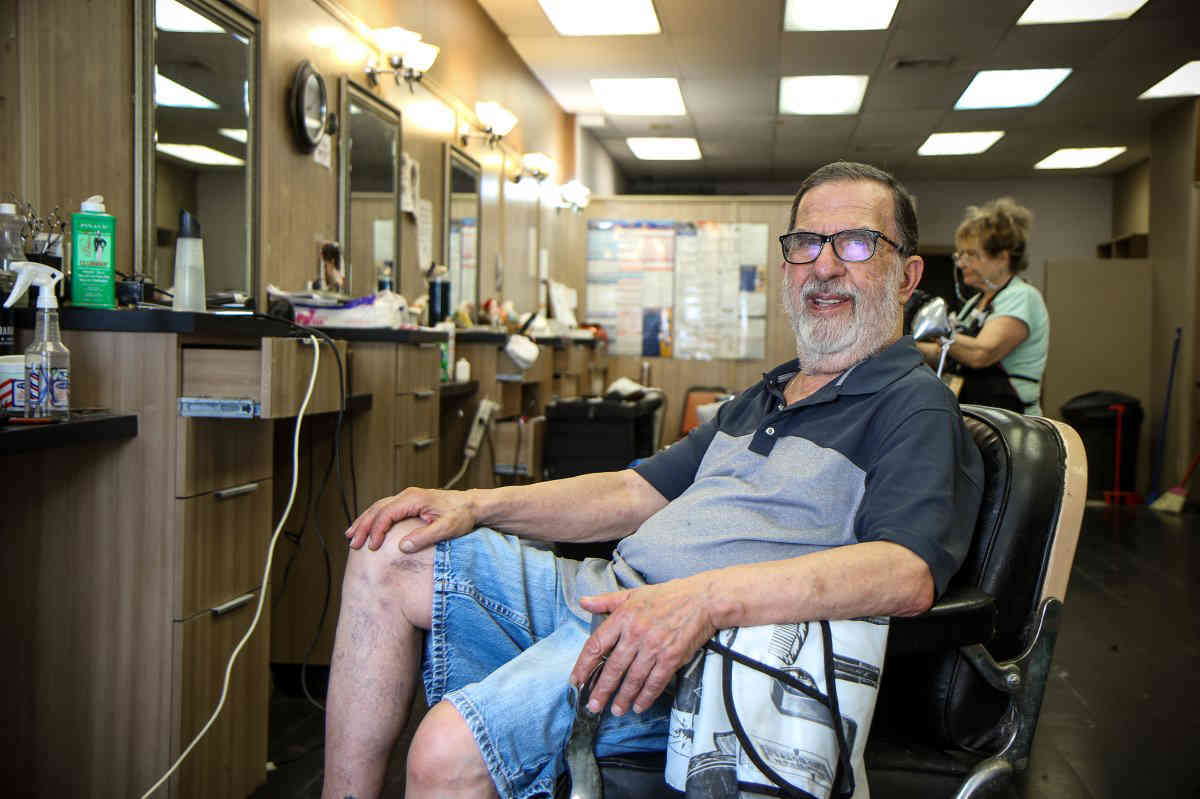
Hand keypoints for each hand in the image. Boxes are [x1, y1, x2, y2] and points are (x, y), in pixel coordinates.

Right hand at [344, 487, 475, 551]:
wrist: (472, 505)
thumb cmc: (462, 515)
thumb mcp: (447, 528)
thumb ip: (425, 537)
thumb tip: (401, 547)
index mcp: (414, 499)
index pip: (387, 514)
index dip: (377, 530)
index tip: (371, 547)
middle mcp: (408, 495)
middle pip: (378, 509)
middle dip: (363, 525)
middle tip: (352, 543)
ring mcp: (408, 498)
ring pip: (379, 507)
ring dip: (364, 521)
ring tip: (351, 535)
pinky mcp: (410, 503)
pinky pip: (386, 509)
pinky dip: (374, 518)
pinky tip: (368, 528)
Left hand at [570, 577, 717, 717]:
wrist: (702, 599)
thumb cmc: (667, 596)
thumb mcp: (632, 594)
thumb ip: (606, 601)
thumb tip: (583, 602)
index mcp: (623, 617)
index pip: (596, 645)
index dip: (583, 666)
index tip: (577, 680)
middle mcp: (636, 633)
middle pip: (613, 667)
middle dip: (601, 690)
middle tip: (593, 705)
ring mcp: (654, 647)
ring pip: (633, 679)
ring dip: (623, 698)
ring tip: (616, 710)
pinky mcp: (671, 658)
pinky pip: (655, 682)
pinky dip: (646, 697)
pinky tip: (639, 706)